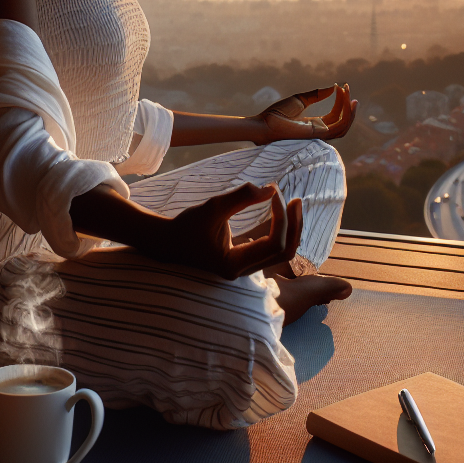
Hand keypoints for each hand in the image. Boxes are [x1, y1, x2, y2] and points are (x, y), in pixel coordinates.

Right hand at [147, 182, 301, 278]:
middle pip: (284, 253)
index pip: (273, 243)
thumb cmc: (186, 226)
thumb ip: (241, 197)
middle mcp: (243, 272)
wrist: (167, 243)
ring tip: (292, 203)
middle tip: (296, 199)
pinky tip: (279, 213)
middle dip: (293, 225)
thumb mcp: (213, 207)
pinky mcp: (244, 261)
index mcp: (234, 265)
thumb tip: (271, 190)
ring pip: (281, 254)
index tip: (273, 191)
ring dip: (290, 228)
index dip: (280, 217)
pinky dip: (280, 232)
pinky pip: (272, 250)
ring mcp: (245, 269)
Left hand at [251, 84, 357, 144]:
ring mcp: (319, 134)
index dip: (340, 102)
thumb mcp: (300, 100)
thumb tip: (332, 87)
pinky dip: (345, 114)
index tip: (340, 86)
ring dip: (350, 111)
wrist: (265, 123)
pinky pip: (339, 126)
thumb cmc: (277, 114)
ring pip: (343, 126)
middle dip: (349, 107)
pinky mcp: (318, 134)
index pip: (334, 115)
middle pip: (342, 121)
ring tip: (352, 96)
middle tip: (348, 89)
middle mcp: (319, 131)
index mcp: (314, 124)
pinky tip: (345, 100)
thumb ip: (316, 95)